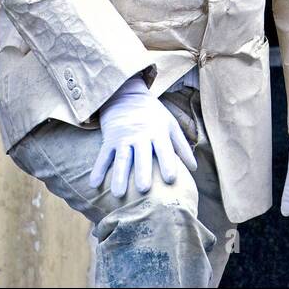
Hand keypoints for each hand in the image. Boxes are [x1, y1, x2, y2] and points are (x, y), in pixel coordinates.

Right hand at [89, 75, 197, 196]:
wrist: (127, 95)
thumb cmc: (153, 115)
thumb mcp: (170, 125)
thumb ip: (182, 146)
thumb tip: (194, 168)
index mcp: (158, 132)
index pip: (164, 149)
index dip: (168, 163)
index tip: (171, 179)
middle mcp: (141, 135)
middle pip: (142, 155)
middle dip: (142, 171)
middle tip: (144, 189)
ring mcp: (123, 138)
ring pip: (121, 158)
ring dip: (119, 176)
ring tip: (118, 194)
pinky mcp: (109, 140)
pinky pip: (103, 156)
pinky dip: (98, 169)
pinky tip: (94, 184)